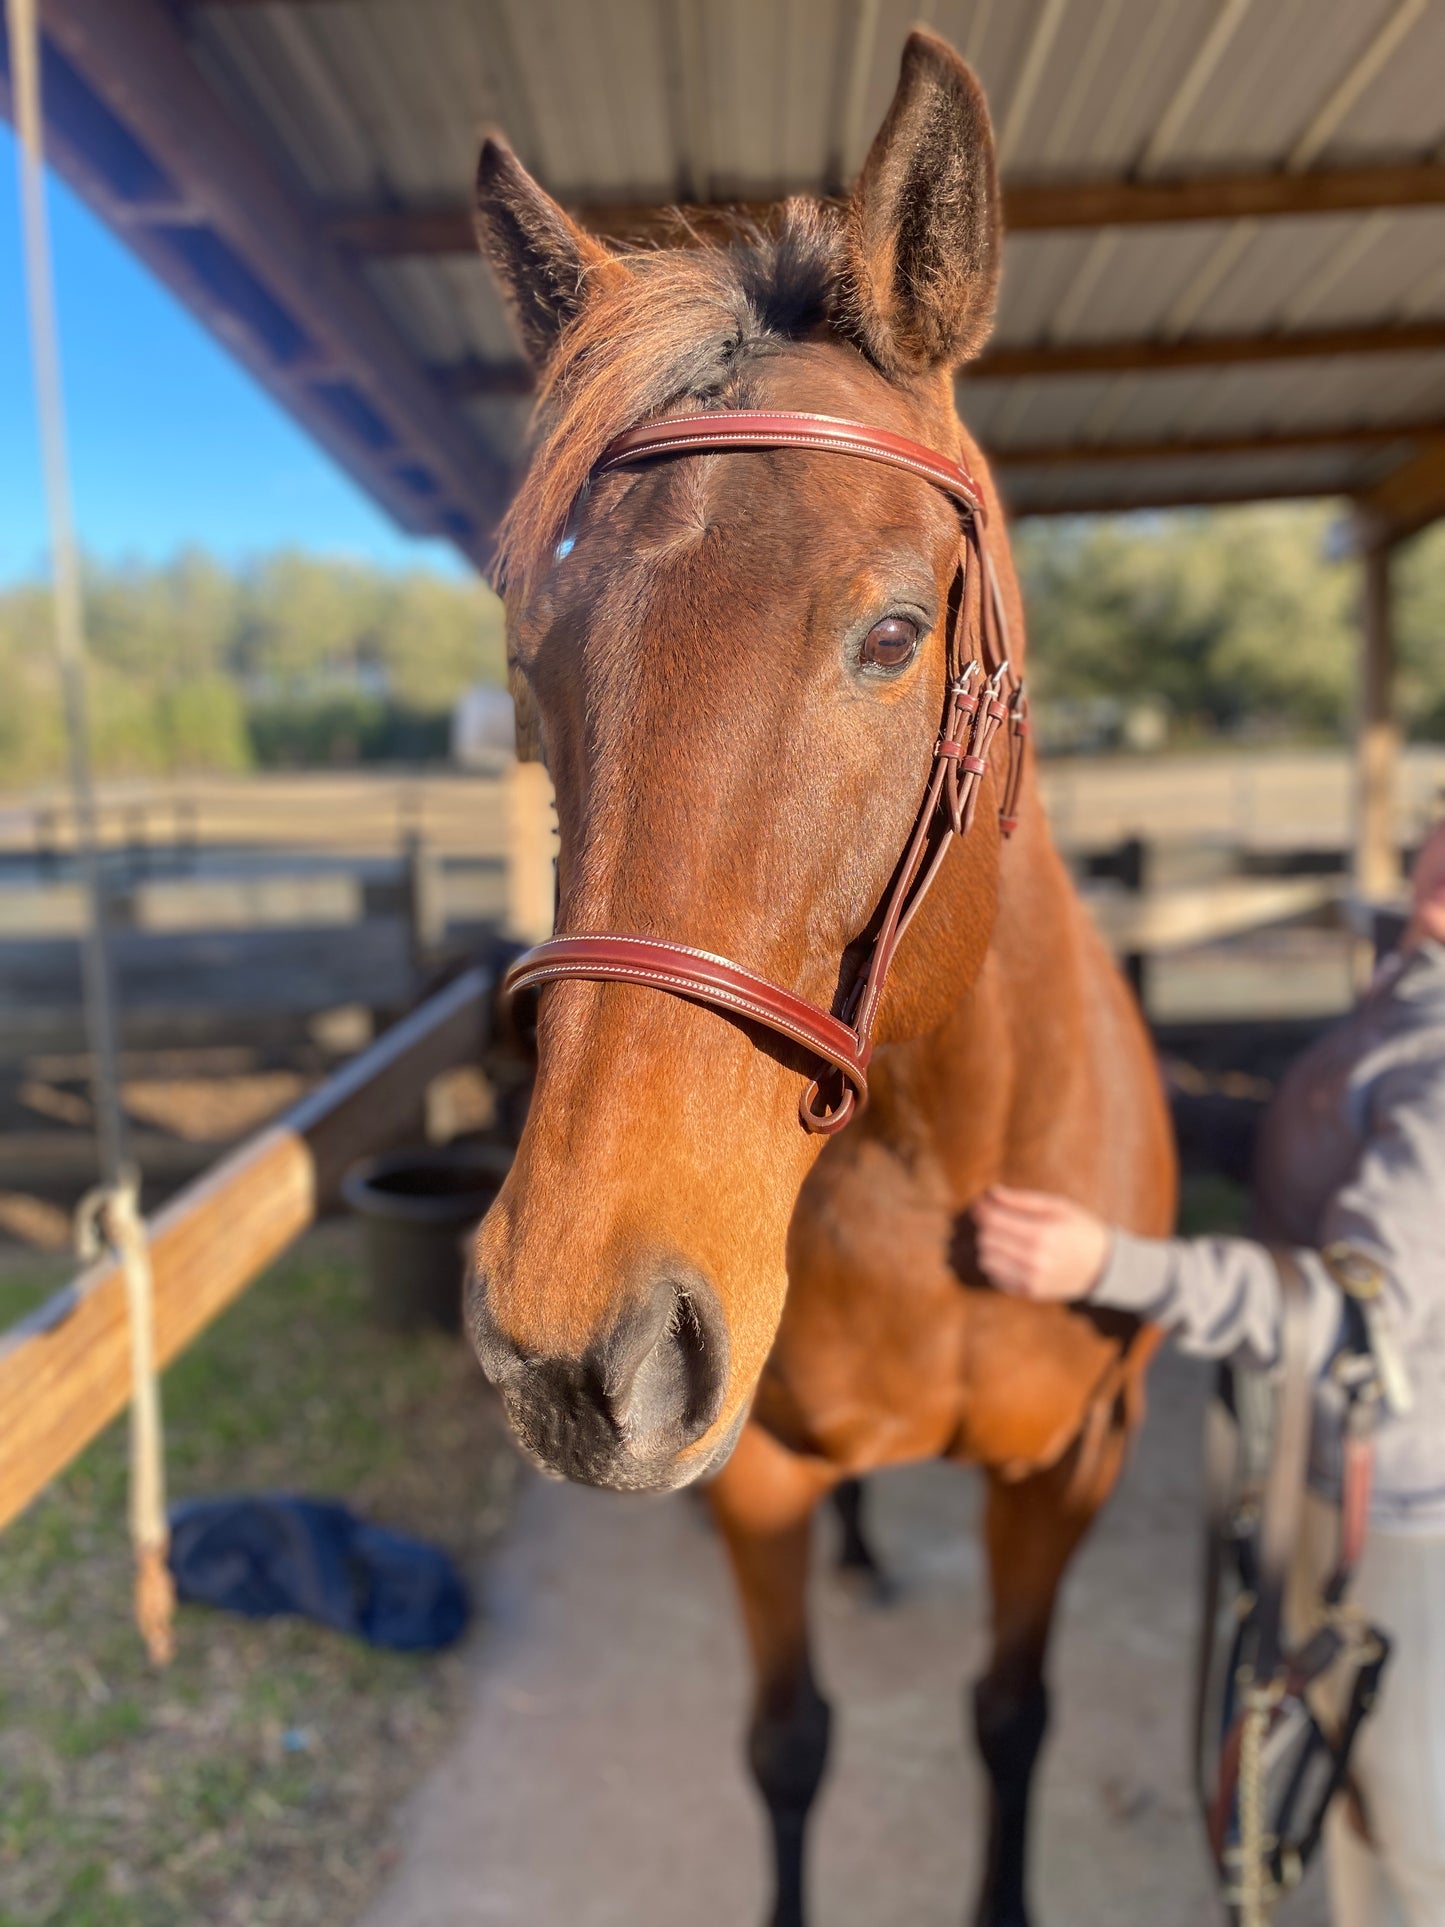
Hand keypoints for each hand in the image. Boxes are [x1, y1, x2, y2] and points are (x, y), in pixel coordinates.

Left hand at [974, 1185, 1111, 1302]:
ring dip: (988, 1246)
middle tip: (994, 1218)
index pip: (993, 1220)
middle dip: (985, 1226)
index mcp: (1041, 1233)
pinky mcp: (1028, 1292)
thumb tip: (990, 1193)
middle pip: (986, 1240)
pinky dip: (996, 1264)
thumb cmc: (1079, 1229)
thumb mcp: (1057, 1206)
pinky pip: (995, 1277)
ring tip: (1003, 1237)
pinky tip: (1011, 1254)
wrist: (1103, 1265)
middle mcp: (1034, 1259)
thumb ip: (1021, 1200)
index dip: (982, 1208)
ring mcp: (1030, 1279)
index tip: (981, 1202)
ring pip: (986, 1260)